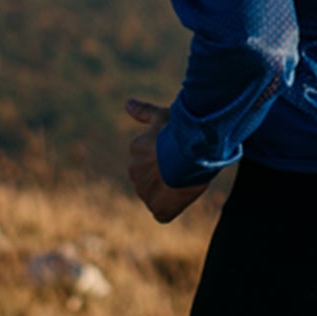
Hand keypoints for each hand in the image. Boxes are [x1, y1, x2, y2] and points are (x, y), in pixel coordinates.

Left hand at [125, 98, 207, 223]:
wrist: (189, 153)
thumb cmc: (178, 132)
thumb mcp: (162, 115)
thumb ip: (143, 111)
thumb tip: (127, 103)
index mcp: (136, 149)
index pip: (148, 158)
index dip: (165, 157)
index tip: (178, 153)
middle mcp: (135, 171)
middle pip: (150, 177)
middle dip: (163, 174)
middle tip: (183, 166)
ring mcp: (145, 191)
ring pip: (155, 194)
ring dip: (167, 190)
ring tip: (185, 180)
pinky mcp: (158, 208)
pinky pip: (162, 212)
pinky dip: (170, 208)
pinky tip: (181, 198)